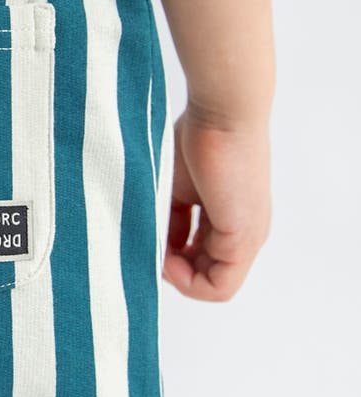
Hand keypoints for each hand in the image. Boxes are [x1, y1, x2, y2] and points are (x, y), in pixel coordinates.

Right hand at [163, 102, 271, 300]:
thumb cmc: (196, 137)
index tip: (149, 240)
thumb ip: (169, 219)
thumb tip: (154, 245)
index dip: (172, 260)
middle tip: (148, 248)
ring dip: (179, 277)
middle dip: (173, 271)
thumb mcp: (175, 188)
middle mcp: (244, 233)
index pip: (203, 260)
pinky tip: (165, 256)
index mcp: (230, 219)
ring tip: (155, 252)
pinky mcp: (243, 237)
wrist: (222, 111)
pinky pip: (219, 285)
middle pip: (208, 276)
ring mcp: (248, 237)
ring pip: (216, 285)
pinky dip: (188, 281)